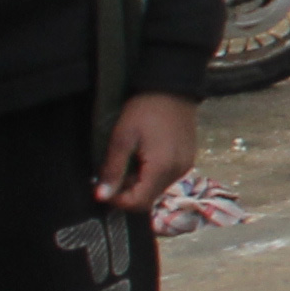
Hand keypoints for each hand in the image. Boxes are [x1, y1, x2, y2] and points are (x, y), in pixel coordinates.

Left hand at [92, 92, 197, 215]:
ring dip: (138, 184)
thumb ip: (112, 169)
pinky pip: (166, 178)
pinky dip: (150, 175)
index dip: (117, 201)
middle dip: (126, 192)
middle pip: (148, 198)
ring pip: (157, 189)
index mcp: (162, 168)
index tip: (102, 187)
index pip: (138, 202)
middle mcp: (177, 172)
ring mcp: (185, 166)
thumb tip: (101, 196)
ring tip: (127, 163)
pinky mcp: (187, 159)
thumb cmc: (145, 110)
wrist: (173, 88)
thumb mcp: (122, 138)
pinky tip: (142, 158)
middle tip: (112, 174)